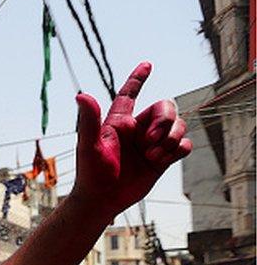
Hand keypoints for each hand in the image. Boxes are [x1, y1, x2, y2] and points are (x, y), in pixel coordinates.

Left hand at [72, 62, 190, 218]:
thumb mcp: (89, 145)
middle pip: (166, 107)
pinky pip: (184, 145)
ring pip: (178, 125)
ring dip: (171, 138)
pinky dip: (179, 149)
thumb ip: (88, 120)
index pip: (130, 93)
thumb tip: (81, 95)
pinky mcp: (162, 160)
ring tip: (152, 155)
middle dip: (166, 119)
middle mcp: (137, 129)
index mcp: (119, 122)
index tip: (147, 64)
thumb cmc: (90, 173)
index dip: (138, 78)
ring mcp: (151, 144)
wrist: (102, 200)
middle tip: (150, 140)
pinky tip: (163, 159)